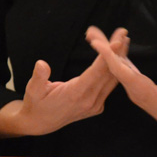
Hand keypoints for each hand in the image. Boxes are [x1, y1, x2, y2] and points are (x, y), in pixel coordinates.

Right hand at [0, 27, 127, 137]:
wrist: (41, 123)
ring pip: (112, 79)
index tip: (116, 43)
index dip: (107, 57)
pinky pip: (108, 85)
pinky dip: (113, 69)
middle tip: (122, 33)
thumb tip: (42, 64)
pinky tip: (116, 56)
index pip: (95, 73)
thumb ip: (39, 77)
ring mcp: (95, 105)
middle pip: (108, 73)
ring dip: (118, 59)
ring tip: (123, 40)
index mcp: (75, 94)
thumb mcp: (33, 90)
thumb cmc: (36, 103)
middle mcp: (89, 101)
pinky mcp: (97, 105)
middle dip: (116, 52)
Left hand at [86, 25, 156, 144]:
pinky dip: (121, 55)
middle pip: (113, 67)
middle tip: (90, 32)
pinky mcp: (139, 86)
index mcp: (142, 91)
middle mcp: (134, 89)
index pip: (120, 72)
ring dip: (109, 51)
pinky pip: (126, 68)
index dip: (108, 57)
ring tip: (98, 36)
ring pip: (118, 66)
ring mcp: (135, 88)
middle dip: (102, 49)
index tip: (96, 44)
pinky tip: (119, 46)